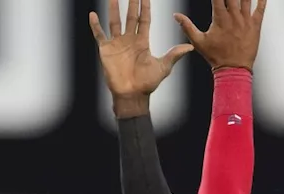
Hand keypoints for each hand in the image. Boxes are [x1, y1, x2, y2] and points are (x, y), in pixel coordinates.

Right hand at [90, 0, 193, 117]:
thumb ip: (174, 55)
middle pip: (129, 17)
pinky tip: (93, 14)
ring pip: (114, 22)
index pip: (143, 20)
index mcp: (142, 42)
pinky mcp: (106, 50)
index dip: (144, 7)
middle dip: (131, 3)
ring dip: (113, 9)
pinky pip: (99, 35)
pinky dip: (95, 25)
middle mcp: (129, 40)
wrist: (132, 95)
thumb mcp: (163, 67)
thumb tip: (190, 47)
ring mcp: (117, 44)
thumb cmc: (147, 83)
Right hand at [175, 0, 266, 70]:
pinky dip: (261, 0)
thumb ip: (187, 26)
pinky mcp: (255, 26)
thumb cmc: (216, 57)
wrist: (234, 70)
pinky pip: (260, 9)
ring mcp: (246, 20)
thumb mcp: (198, 42)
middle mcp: (234, 17)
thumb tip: (176, 16)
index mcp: (220, 18)